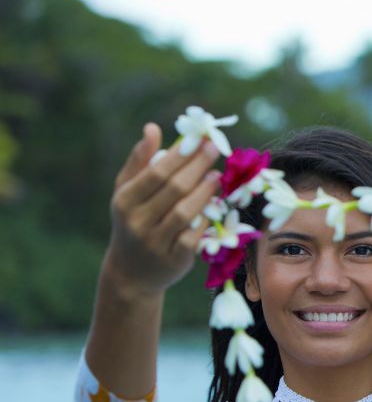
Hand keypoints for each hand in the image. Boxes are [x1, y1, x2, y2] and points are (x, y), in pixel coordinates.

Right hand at [104, 123, 219, 296]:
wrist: (131, 273)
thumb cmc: (133, 222)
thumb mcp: (127, 192)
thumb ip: (140, 161)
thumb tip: (152, 128)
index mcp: (125, 201)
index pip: (156, 173)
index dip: (181, 155)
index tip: (200, 139)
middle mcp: (137, 221)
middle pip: (174, 189)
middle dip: (197, 166)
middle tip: (215, 149)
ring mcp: (155, 242)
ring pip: (185, 212)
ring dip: (204, 192)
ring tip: (216, 175)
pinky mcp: (174, 259)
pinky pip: (194, 235)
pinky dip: (204, 219)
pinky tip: (213, 206)